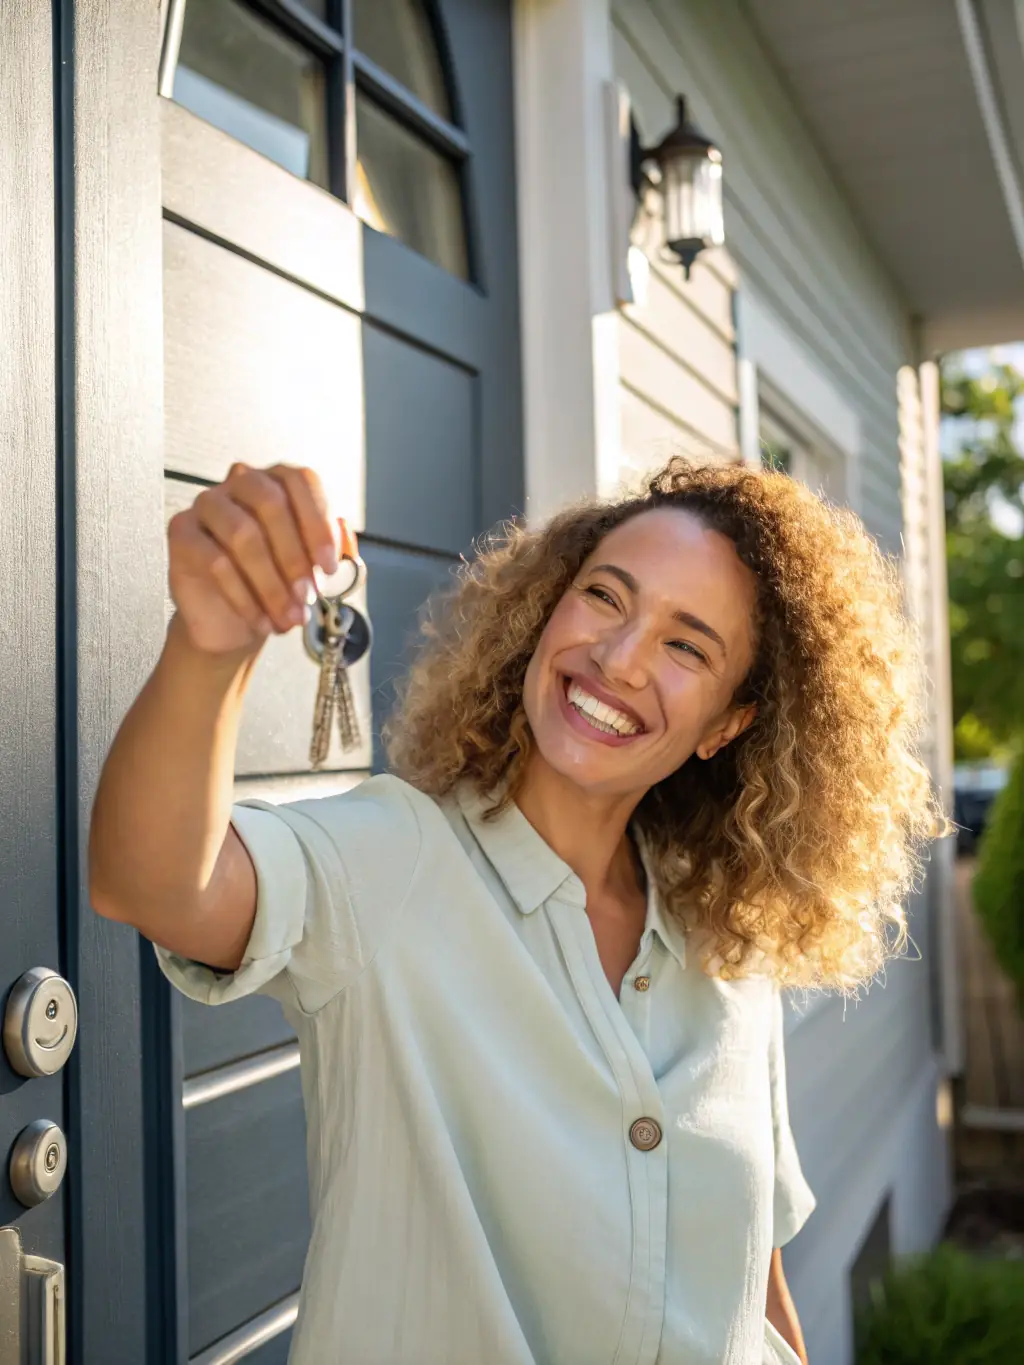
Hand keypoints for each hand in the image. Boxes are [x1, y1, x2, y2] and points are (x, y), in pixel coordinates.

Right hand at [168, 462, 358, 655]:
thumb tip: (346, 544)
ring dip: (271, 583)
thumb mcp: (312, 568)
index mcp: (277, 480)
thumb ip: (332, 550)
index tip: (329, 568)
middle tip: (308, 596)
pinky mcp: (182, 532)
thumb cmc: (275, 584)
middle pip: (270, 502)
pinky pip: (215, 561)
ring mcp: (208, 504)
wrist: (232, 620)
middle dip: (295, 557)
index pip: (301, 481)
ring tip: (288, 616)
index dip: (319, 524)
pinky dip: (244, 597)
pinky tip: (260, 620)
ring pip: (242, 535)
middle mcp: (241, 482)